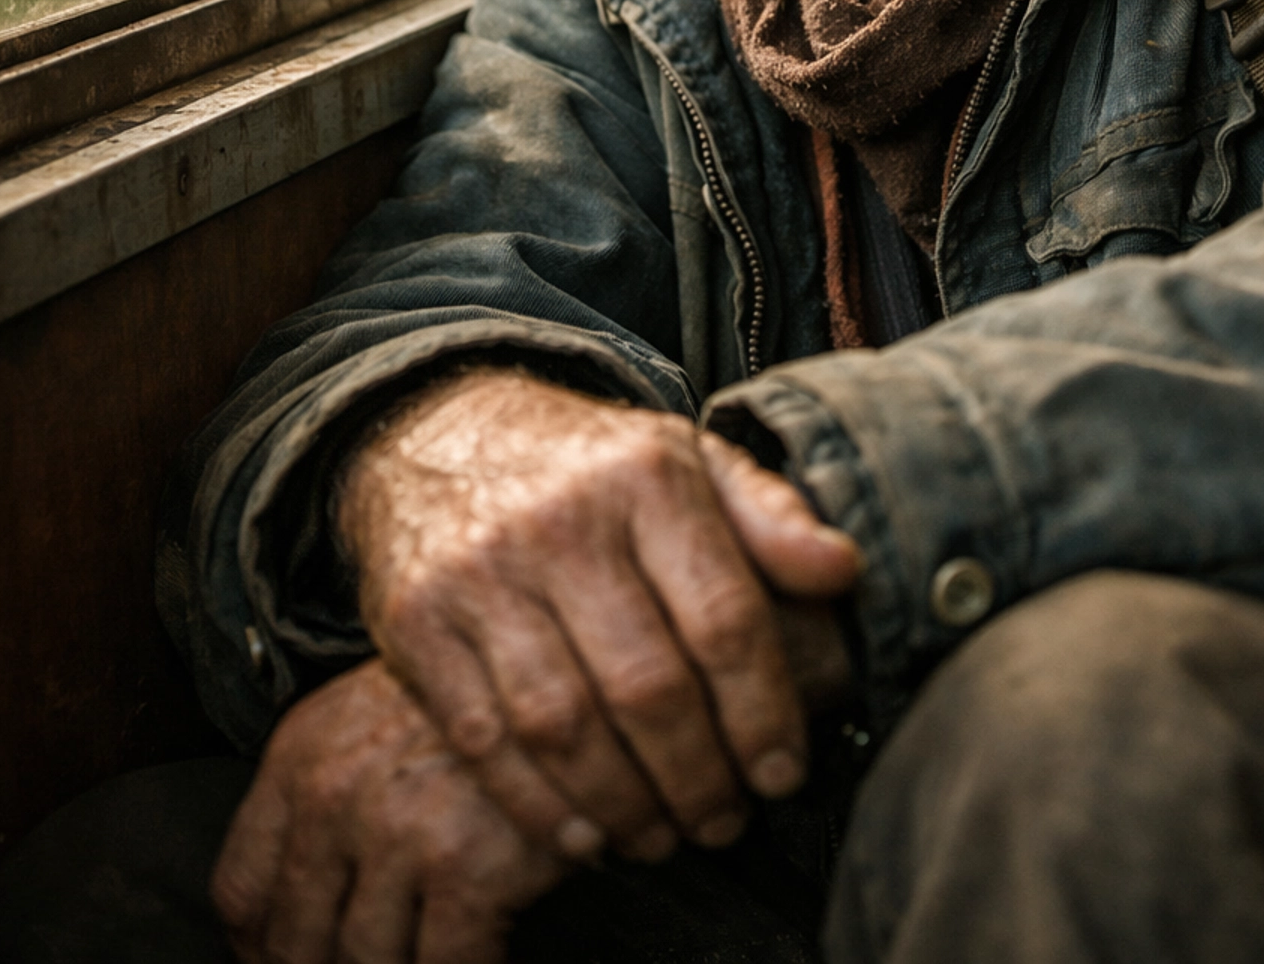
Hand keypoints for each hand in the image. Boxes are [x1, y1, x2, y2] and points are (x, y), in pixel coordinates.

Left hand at [212, 656, 566, 963]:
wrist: (561, 662)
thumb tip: (298, 899)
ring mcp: (396, 830)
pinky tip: (476, 953)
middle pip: (293, 941)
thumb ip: (323, 793)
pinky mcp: (464, 865)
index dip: (257, 948)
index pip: (240, 890)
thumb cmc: (473, 694)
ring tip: (416, 955)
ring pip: (362, 963)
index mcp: (302, 755)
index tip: (281, 959)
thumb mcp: (372, 716)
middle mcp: (334, 794)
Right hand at [336, 372, 860, 861]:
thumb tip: (845, 572)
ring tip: (663, 834)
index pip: (724, 618)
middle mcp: (563, 520)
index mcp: (649, 476)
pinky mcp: (418, 621)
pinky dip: (540, 805)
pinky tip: (585, 832)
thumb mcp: (688, 460)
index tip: (784, 772)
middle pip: (647, 686)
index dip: (763, 713)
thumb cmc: (593, 465)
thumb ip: (771, 517)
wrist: (442, 427)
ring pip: (566, 726)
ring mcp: (482, 572)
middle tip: (725, 822)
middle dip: (699, 777)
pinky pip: (485, 739)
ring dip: (625, 805)